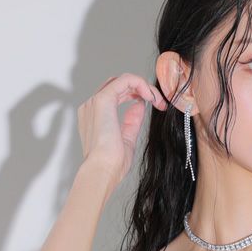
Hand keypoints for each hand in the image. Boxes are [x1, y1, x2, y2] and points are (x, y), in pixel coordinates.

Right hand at [77, 73, 167, 187]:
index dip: (137, 96)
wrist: (103, 170)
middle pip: (119, 85)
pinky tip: (150, 96)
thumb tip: (140, 106)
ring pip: (122, 80)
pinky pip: (124, 80)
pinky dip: (140, 83)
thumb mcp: (127, 138)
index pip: (116, 95)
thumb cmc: (112, 163)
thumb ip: (132, 121)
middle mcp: (92, 107)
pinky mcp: (103, 100)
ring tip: (157, 100)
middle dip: (142, 90)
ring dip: (143, 86)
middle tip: (159, 103)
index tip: (155, 106)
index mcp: (95, 116)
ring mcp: (95, 102)